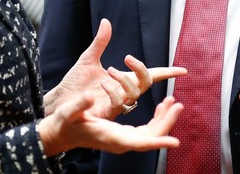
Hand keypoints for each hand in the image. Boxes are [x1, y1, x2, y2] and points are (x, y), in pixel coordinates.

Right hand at [38, 94, 183, 155]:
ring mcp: (123, 140)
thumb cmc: (65, 123)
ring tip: (173, 102)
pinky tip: (161, 107)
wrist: (61, 134)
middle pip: (150, 137)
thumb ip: (79, 105)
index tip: (175, 142)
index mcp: (111, 137)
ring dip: (164, 119)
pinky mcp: (123, 136)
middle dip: (167, 122)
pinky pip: (145, 131)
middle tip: (178, 105)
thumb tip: (88, 97)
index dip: (158, 142)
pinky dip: (156, 120)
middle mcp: (120, 142)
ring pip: (150, 134)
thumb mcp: (69, 112)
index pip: (140, 142)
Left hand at [44, 18, 185, 118]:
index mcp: (123, 79)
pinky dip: (114, 91)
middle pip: (146, 82)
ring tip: (109, 71)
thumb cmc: (75, 82)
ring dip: (125, 79)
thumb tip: (107, 21)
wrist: (59, 99)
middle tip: (127, 57)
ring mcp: (117, 103)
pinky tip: (103, 83)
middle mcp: (124, 92)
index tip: (183, 70)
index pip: (151, 75)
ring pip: (135, 93)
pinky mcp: (106, 113)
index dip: (167, 73)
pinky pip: (120, 104)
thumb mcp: (88, 59)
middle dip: (141, 69)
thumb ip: (100, 42)